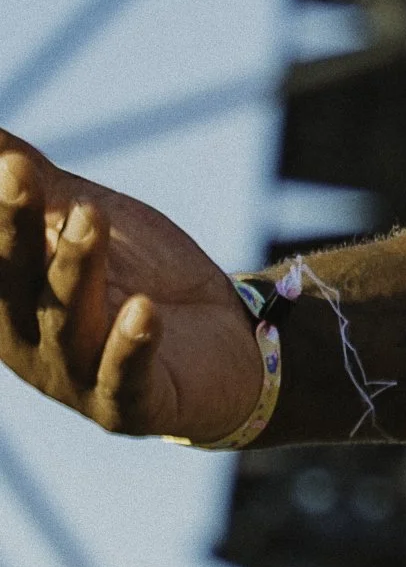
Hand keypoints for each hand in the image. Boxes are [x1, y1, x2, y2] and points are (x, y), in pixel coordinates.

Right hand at [0, 134, 262, 440]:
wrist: (223, 339)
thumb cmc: (140, 275)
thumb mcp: (83, 219)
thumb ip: (34, 183)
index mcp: (10, 299)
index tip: (3, 162)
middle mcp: (30, 343)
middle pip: (14, 284)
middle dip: (11, 229)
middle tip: (17, 171)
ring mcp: (78, 377)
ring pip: (68, 324)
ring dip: (76, 268)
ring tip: (90, 217)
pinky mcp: (130, 403)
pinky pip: (126, 378)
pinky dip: (130, 346)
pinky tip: (143, 311)